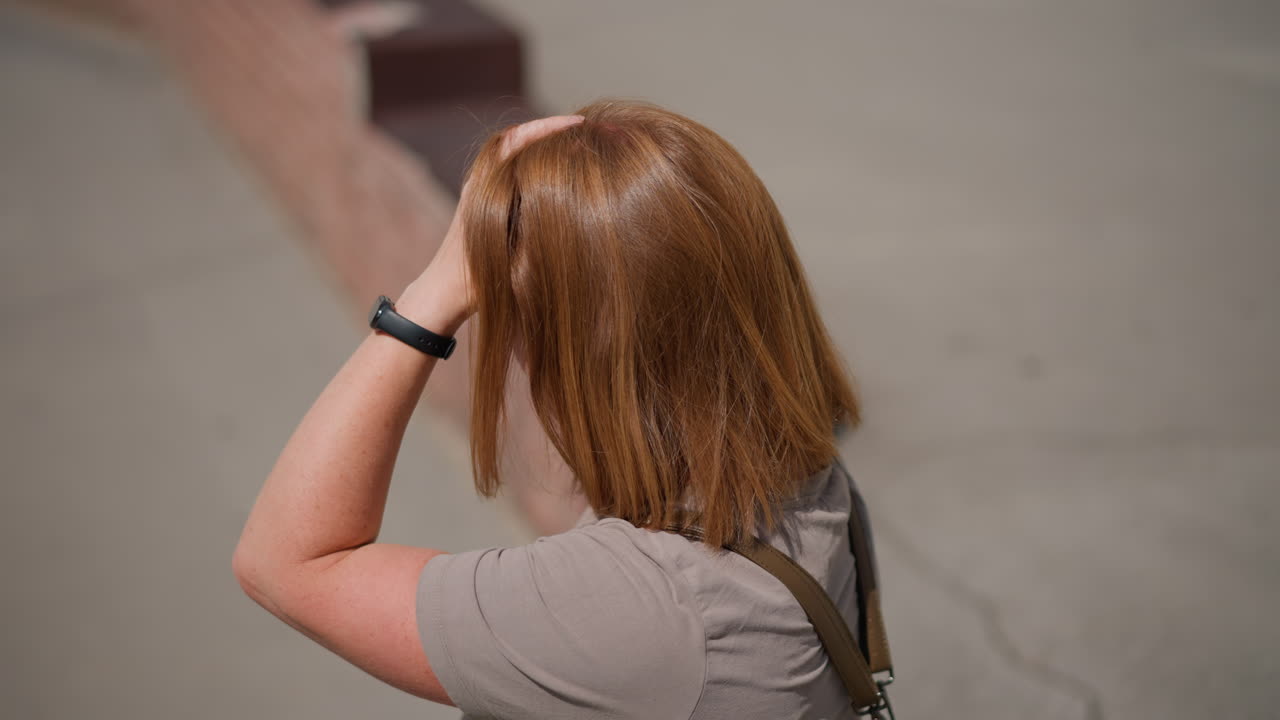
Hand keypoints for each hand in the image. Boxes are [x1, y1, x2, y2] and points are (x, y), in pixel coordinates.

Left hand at [398, 114, 585, 331]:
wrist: (442, 295)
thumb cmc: (473, 282)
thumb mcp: (510, 259)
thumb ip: (535, 227)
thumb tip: (569, 201)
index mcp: (484, 187)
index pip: (517, 141)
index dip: (549, 127)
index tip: (580, 123)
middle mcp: (480, 181)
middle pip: (516, 140)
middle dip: (550, 132)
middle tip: (585, 131)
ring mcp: (480, 190)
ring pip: (514, 155)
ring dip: (543, 147)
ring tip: (576, 147)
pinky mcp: (483, 202)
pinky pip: (512, 172)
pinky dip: (535, 165)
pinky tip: (558, 176)